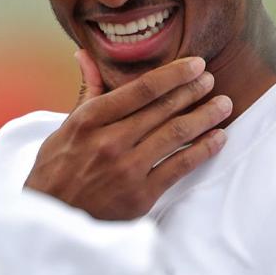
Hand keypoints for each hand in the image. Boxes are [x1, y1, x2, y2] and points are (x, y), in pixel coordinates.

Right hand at [24, 53, 231, 219]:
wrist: (51, 219)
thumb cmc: (57, 169)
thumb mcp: (66, 128)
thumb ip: (87, 93)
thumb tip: (85, 55)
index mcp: (90, 120)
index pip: (141, 89)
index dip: (174, 74)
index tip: (196, 64)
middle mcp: (109, 142)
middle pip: (163, 108)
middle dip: (193, 91)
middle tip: (212, 79)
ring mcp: (127, 169)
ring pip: (176, 135)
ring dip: (205, 116)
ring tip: (224, 104)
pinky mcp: (140, 196)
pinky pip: (180, 167)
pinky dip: (203, 149)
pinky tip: (219, 137)